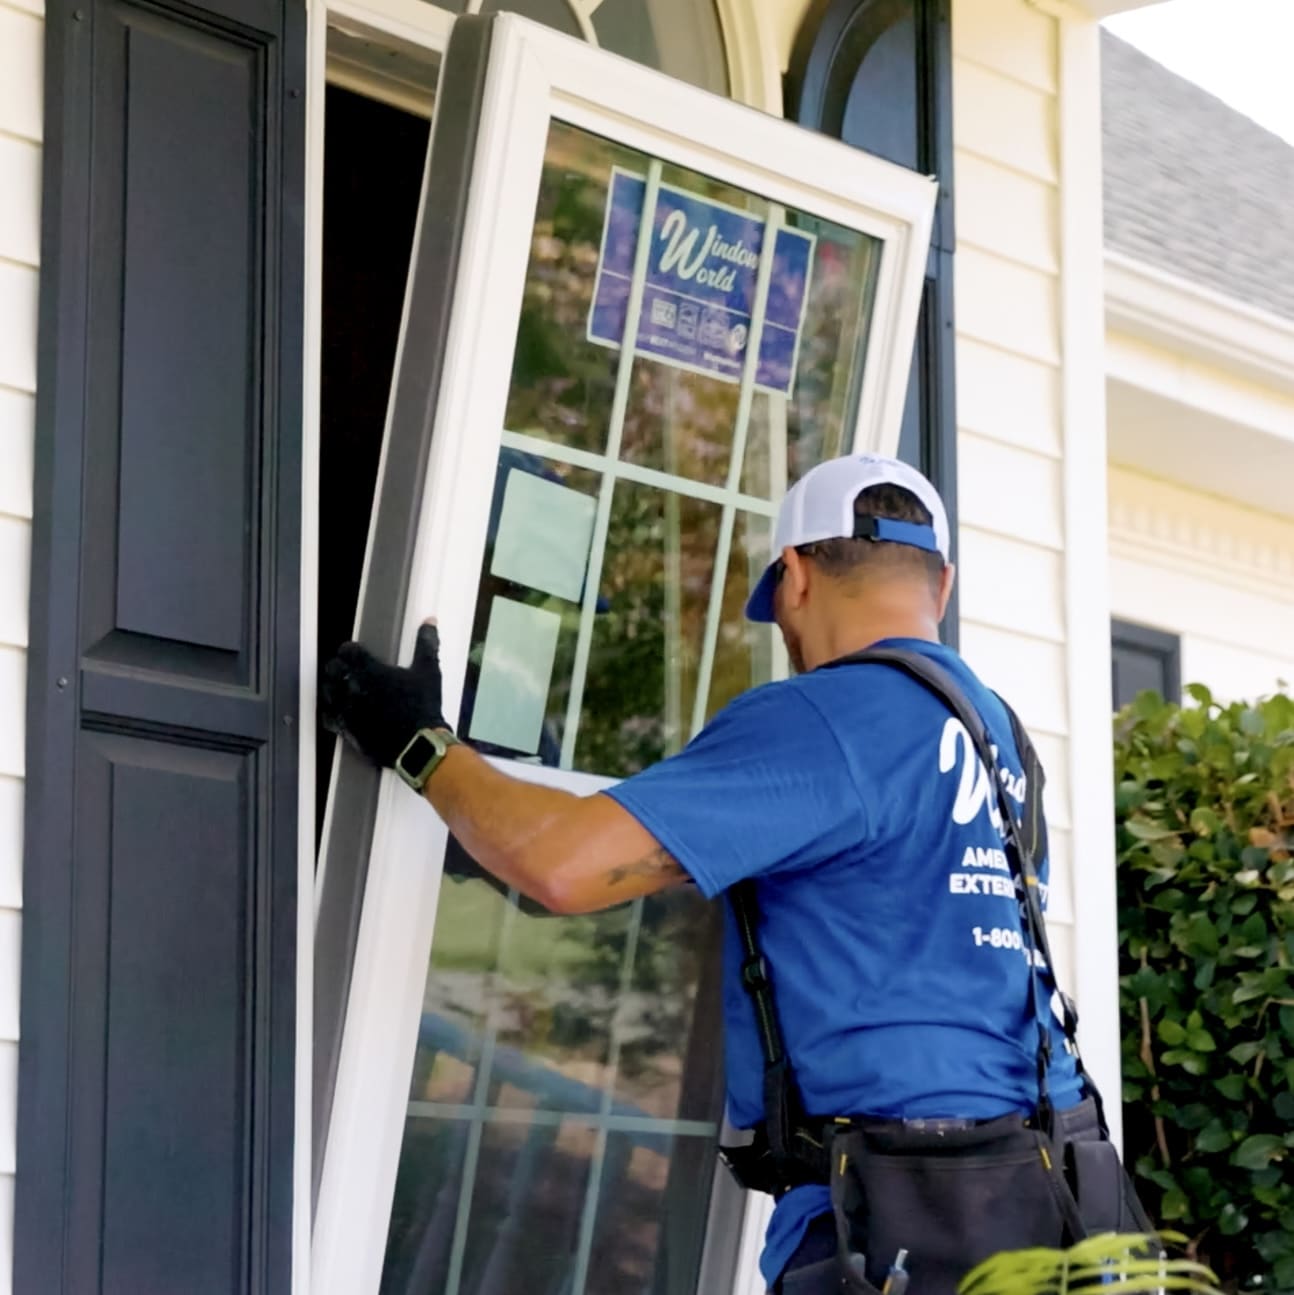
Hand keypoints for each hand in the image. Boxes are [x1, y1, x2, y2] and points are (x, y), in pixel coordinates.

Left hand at [319, 621, 449, 767]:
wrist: (417, 746)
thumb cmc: (423, 706)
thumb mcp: (429, 672)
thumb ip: (427, 645)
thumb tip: (430, 621)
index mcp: (370, 670)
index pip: (347, 651)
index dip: (350, 649)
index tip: (356, 651)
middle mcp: (352, 688)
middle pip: (332, 670)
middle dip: (338, 667)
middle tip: (348, 669)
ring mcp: (346, 710)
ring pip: (327, 692)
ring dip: (332, 687)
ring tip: (342, 688)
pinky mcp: (346, 729)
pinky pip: (328, 716)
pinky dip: (331, 711)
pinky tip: (340, 711)